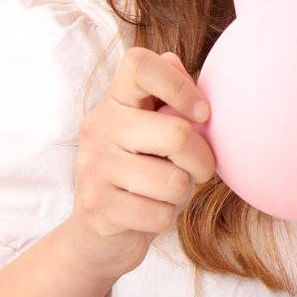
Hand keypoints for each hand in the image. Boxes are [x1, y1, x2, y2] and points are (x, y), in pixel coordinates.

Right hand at [61, 47, 216, 283]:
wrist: (99, 232)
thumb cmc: (143, 172)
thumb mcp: (155, 129)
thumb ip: (171, 98)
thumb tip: (180, 66)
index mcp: (116, 100)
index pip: (139, 64)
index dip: (179, 85)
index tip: (202, 114)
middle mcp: (99, 126)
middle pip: (176, 134)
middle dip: (203, 160)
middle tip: (199, 169)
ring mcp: (93, 166)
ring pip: (173, 182)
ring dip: (183, 193)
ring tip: (167, 191)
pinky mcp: (97, 207)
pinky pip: (159, 214)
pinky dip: (166, 218)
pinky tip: (149, 212)